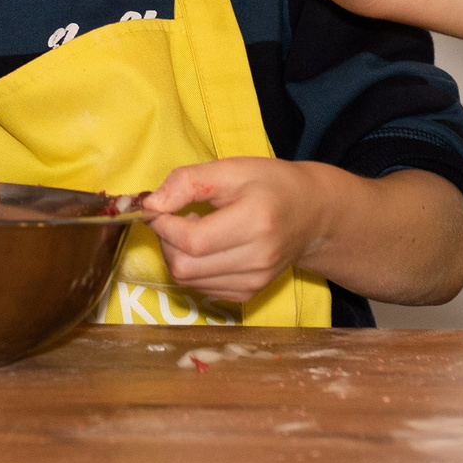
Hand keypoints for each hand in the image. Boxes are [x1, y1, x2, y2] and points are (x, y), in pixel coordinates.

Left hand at [143, 157, 323, 303]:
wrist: (312, 213)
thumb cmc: (271, 184)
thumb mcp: (231, 168)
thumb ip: (188, 181)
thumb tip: (150, 204)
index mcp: (255, 221)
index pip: (192, 240)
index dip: (163, 225)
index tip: (156, 207)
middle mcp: (258, 259)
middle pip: (186, 266)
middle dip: (165, 241)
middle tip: (172, 217)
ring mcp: (255, 281)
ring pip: (189, 281)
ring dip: (176, 255)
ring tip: (190, 229)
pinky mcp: (250, 294)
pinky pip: (202, 288)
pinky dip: (192, 269)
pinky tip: (205, 247)